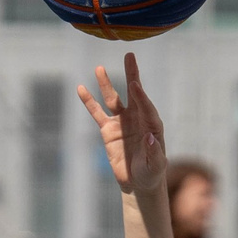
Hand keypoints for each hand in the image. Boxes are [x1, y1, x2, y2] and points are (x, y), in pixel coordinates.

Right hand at [79, 54, 166, 199]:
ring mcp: (122, 122)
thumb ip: (154, 151)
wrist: (139, 182)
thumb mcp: (156, 165)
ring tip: (99, 68)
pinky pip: (96, 113)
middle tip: (130, 55)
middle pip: (134, 93)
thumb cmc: (152, 173)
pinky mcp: (108, 130)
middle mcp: (137, 118)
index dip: (141, 95)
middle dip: (132, 75)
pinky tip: (81, 89)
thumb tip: (150, 137)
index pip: (146, 106)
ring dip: (106, 84)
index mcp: (152, 124)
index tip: (135, 84)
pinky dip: (89, 102)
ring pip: (112, 99)